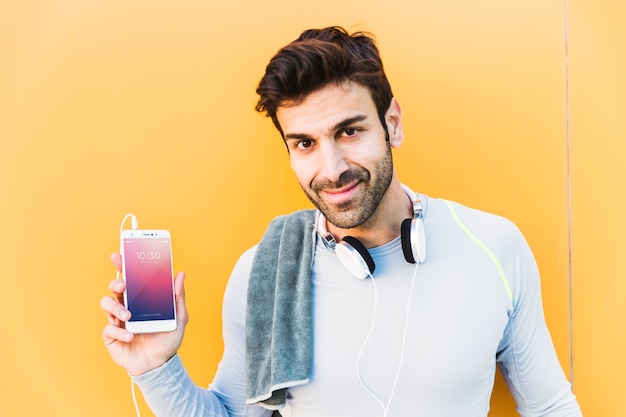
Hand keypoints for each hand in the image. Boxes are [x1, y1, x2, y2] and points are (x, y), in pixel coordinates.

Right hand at [100, 253, 188, 375]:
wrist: (160, 365)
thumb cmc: (167, 340)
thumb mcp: (178, 317)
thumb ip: (178, 296)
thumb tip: (180, 274)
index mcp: (141, 299)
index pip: (130, 278)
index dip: (123, 265)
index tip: (120, 255)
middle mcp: (127, 307)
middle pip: (114, 287)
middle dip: (116, 282)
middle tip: (124, 284)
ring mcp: (117, 321)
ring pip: (106, 303)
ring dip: (116, 307)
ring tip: (129, 316)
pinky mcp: (112, 337)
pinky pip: (108, 329)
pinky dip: (119, 332)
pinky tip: (131, 336)